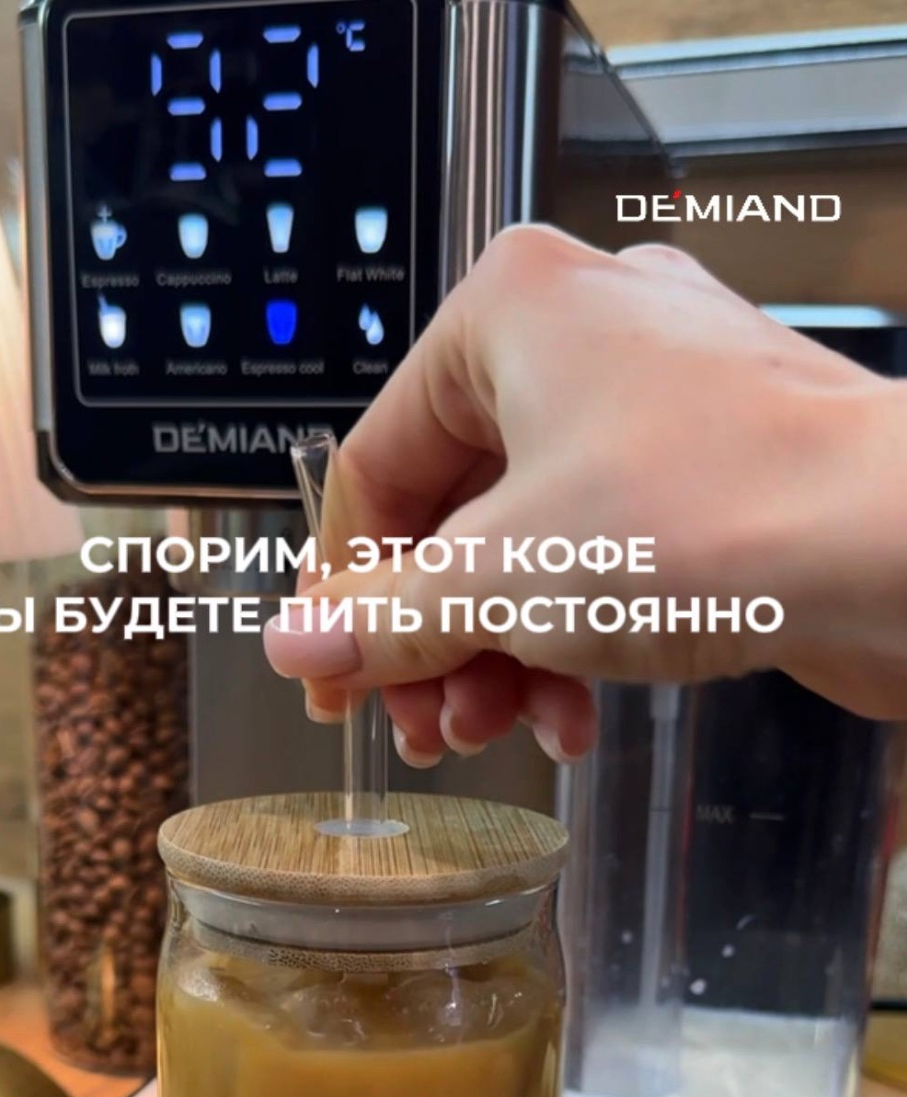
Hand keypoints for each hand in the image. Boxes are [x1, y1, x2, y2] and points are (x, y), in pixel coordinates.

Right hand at [265, 225, 906, 761]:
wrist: (896, 550)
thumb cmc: (716, 518)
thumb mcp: (497, 585)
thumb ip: (384, 621)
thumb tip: (303, 644)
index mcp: (513, 311)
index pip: (380, 464)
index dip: (346, 591)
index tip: (334, 675)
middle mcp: (589, 333)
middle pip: (457, 510)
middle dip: (435, 638)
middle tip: (423, 722)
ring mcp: (666, 398)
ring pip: (536, 540)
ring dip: (501, 653)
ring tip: (498, 730)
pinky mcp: (724, 469)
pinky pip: (612, 554)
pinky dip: (578, 636)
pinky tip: (577, 715)